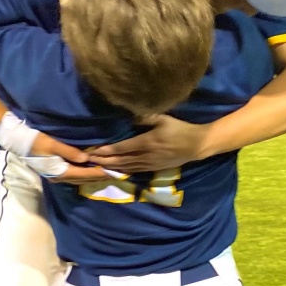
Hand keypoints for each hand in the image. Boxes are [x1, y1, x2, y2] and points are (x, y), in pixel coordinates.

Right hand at [24, 132, 103, 179]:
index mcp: (59, 171)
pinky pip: (74, 176)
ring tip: (105, 173)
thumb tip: (87, 158)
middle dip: (98, 177)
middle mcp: (58, 177)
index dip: (98, 173)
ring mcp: (55, 176)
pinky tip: (90, 170)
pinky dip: (84, 174)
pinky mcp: (54, 171)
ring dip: (92, 177)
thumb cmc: (35, 141)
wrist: (18, 142)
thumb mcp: (52, 144)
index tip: (111, 171)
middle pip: (83, 179)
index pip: (83, 174)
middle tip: (113, 173)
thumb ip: (70, 152)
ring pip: (79, 179)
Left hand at [87, 116, 210, 172]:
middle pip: (120, 160)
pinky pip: (134, 171)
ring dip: (110, 166)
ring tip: (96, 165)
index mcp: (147, 142)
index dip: (106, 150)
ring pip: (125, 167)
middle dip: (103, 160)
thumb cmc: (180, 129)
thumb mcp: (164, 119)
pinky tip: (113, 170)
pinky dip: (121, 170)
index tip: (93, 150)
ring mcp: (149, 164)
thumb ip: (146, 117)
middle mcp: (146, 156)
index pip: (122, 148)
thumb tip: (130, 115)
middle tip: (88, 160)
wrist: (197, 146)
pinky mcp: (153, 169)